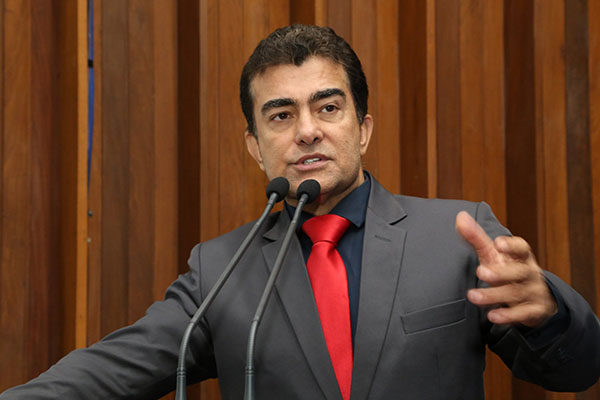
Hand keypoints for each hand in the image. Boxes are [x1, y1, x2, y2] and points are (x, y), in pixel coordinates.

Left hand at [456, 211, 556, 327]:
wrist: (537, 298)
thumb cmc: (509, 269)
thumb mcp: (494, 254)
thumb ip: (477, 237)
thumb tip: (460, 217)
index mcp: (521, 257)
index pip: (521, 248)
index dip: (511, 246)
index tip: (498, 243)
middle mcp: (529, 273)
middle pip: (518, 272)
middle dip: (500, 272)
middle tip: (481, 272)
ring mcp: (533, 292)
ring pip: (515, 293)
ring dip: (494, 295)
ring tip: (473, 296)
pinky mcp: (533, 311)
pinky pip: (522, 314)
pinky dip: (508, 316)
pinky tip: (493, 317)